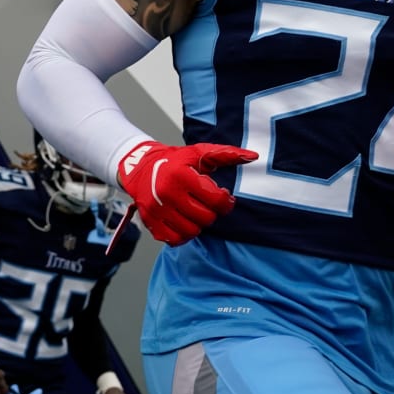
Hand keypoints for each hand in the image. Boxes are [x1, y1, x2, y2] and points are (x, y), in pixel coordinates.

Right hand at [116, 141, 257, 245]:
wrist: (140, 169)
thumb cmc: (175, 162)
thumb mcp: (199, 153)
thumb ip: (226, 154)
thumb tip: (253, 156)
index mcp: (181, 175)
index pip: (217, 201)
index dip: (226, 202)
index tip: (223, 197)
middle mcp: (167, 193)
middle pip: (206, 218)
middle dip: (211, 212)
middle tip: (206, 204)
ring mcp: (157, 210)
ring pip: (192, 231)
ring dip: (198, 224)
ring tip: (194, 212)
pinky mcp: (151, 222)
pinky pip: (176, 240)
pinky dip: (183, 234)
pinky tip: (183, 220)